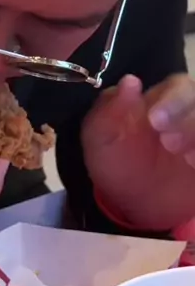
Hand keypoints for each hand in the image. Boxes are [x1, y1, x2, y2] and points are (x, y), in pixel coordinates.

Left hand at [82, 74, 194, 231]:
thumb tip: (130, 81)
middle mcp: (188, 114)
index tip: (154, 121)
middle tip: (168, 143)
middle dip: (188, 119)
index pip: (179, 86)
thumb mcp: (100, 138)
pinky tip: (194, 165)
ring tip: (186, 159)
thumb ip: (110, 108)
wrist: (132, 204)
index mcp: (161, 101)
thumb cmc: (116, 164)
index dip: (172, 100)